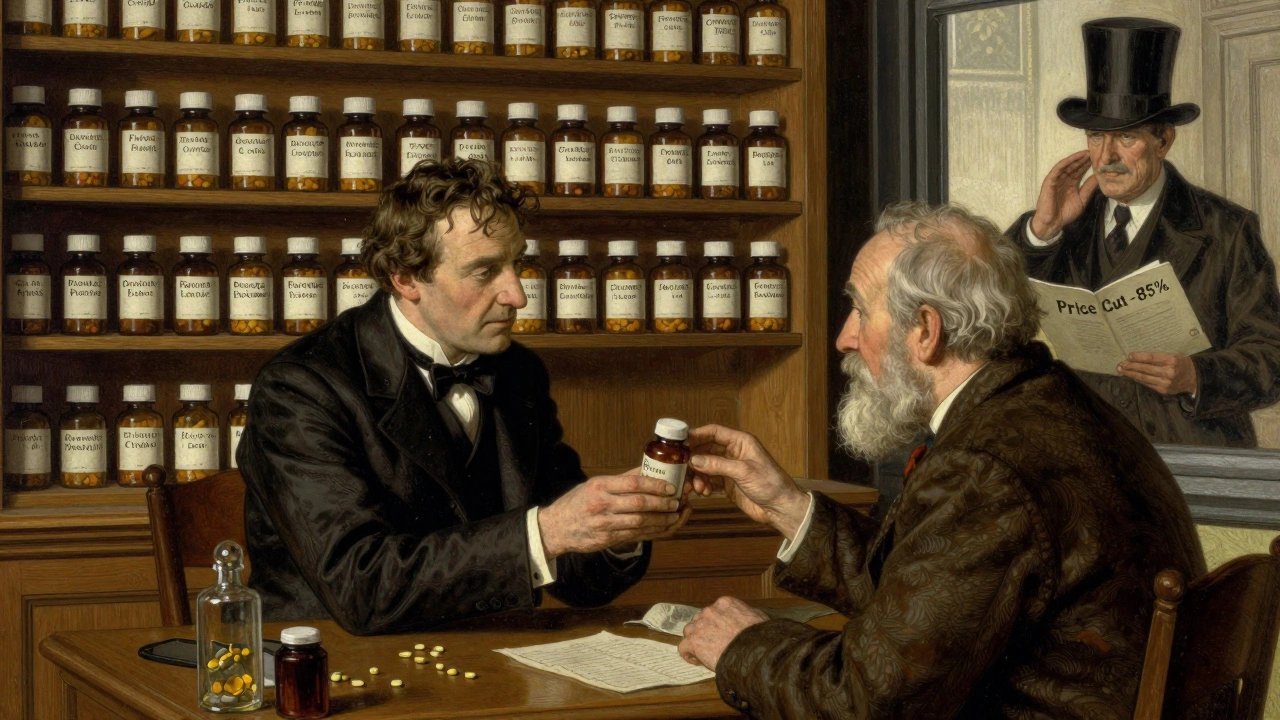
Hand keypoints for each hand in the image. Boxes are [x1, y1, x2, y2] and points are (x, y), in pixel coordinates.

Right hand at [538, 472, 689, 558]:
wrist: (557, 528)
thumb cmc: (578, 502)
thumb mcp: (595, 484)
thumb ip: (622, 478)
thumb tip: (647, 469)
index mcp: (600, 486)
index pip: (633, 483)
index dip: (655, 485)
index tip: (670, 486)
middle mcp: (601, 504)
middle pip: (639, 503)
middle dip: (662, 503)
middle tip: (677, 501)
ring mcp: (604, 524)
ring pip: (640, 522)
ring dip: (661, 519)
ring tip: (675, 514)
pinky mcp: (606, 540)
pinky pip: (635, 535)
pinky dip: (652, 531)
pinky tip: (663, 526)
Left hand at [677, 597, 768, 669]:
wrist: (753, 651)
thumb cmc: (759, 636)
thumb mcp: (758, 617)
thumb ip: (748, 614)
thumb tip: (749, 618)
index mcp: (725, 603)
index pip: (714, 610)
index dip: (716, 623)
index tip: (721, 633)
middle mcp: (710, 611)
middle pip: (700, 619)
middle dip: (704, 631)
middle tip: (713, 644)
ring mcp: (700, 625)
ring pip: (690, 631)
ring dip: (695, 641)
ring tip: (704, 653)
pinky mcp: (694, 642)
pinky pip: (683, 647)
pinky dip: (688, 654)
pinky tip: (697, 660)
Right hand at [687, 424, 808, 539]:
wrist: (781, 508)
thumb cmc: (770, 484)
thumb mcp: (743, 471)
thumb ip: (717, 464)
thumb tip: (694, 460)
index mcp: (740, 442)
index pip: (714, 432)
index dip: (697, 435)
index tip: (681, 441)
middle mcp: (734, 453)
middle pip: (706, 450)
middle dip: (694, 459)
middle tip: (682, 467)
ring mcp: (730, 469)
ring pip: (706, 467)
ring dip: (698, 476)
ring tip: (697, 487)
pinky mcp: (728, 484)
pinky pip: (710, 481)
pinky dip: (704, 485)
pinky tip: (704, 492)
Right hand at [1031, 151, 1098, 239]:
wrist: (1053, 223)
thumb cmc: (1065, 213)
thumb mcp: (1082, 199)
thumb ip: (1089, 188)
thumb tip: (1098, 177)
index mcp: (1071, 184)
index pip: (1080, 171)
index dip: (1088, 164)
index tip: (1098, 158)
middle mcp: (1064, 180)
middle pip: (1074, 166)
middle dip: (1083, 159)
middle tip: (1094, 152)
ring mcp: (1056, 180)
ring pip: (1066, 166)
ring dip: (1076, 159)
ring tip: (1086, 153)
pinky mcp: (1049, 181)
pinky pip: (1058, 169)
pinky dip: (1066, 162)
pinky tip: (1074, 158)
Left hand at [1118, 352, 1197, 395]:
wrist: (1193, 378)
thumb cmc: (1180, 364)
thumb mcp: (1173, 355)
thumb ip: (1158, 357)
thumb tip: (1138, 357)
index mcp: (1172, 360)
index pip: (1151, 358)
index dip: (1138, 357)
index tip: (1129, 355)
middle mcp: (1169, 372)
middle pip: (1145, 369)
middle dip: (1130, 366)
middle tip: (1120, 364)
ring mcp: (1166, 383)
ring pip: (1144, 378)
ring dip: (1131, 374)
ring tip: (1122, 370)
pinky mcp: (1163, 390)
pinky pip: (1147, 384)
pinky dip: (1138, 380)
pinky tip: (1131, 376)